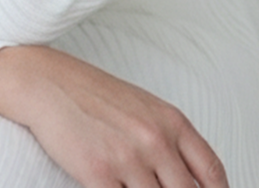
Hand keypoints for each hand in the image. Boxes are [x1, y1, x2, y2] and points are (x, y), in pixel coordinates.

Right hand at [0, 46, 228, 187]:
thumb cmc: (92, 94)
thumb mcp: (142, 108)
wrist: (45, 81)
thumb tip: (189, 178)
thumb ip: (169, 139)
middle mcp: (155, 140)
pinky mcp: (99, 174)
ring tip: (132, 184)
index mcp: (171, 122)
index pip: (213, 175)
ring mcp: (128, 158)